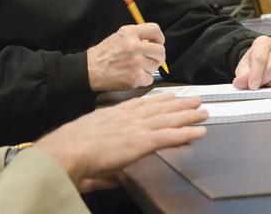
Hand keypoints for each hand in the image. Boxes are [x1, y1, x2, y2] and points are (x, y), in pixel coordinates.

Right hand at [34, 94, 207, 190]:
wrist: (68, 150)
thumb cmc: (70, 150)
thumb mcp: (88, 145)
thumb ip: (102, 159)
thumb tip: (111, 175)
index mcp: (112, 114)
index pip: (140, 104)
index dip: (157, 100)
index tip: (169, 96)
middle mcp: (126, 116)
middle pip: (159, 107)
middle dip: (178, 103)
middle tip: (194, 99)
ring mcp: (136, 127)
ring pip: (169, 118)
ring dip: (187, 114)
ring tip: (202, 111)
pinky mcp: (142, 141)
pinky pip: (170, 136)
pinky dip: (186, 133)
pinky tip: (199, 132)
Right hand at [87, 23, 165, 91]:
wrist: (90, 70)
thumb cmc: (102, 55)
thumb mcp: (118, 37)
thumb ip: (136, 36)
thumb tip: (152, 42)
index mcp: (129, 33)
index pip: (155, 30)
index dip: (159, 37)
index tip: (158, 43)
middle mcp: (134, 47)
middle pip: (161, 51)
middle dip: (157, 56)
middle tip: (150, 59)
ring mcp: (136, 63)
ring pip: (156, 66)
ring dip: (149, 68)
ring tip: (137, 67)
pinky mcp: (135, 78)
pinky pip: (150, 79)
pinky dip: (143, 79)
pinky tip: (133, 75)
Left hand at [232, 36, 270, 89]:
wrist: (263, 58)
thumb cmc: (256, 59)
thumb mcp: (244, 65)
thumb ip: (242, 74)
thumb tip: (240, 82)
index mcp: (263, 42)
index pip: (260, 59)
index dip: (256, 75)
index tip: (252, 85)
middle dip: (265, 80)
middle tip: (259, 85)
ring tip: (268, 83)